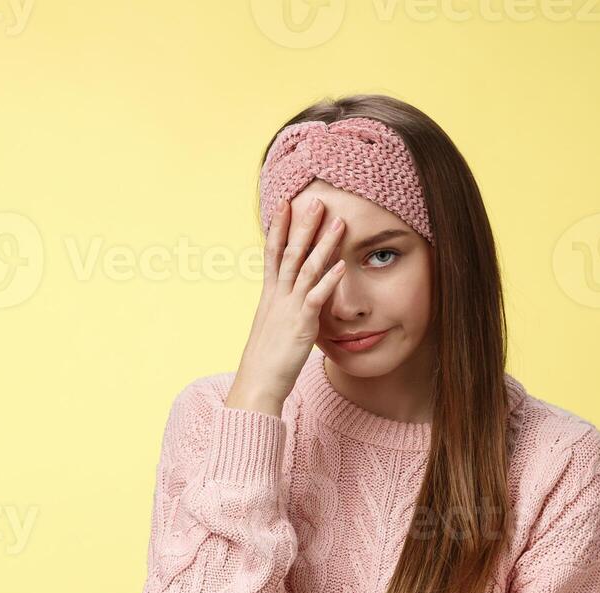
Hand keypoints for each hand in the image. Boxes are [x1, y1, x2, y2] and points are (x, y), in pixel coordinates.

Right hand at [228, 196, 349, 413]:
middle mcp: (277, 296)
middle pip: (289, 252)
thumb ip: (286, 311)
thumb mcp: (275, 328)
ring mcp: (288, 308)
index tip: (285, 203)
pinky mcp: (301, 324)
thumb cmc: (268, 361)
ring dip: (323, 244)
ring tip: (338, 222)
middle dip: (303, 225)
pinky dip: (330, 280)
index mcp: (270, 295)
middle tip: (315, 200)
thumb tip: (296, 303)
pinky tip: (343, 265)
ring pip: (306, 268)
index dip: (279, 227)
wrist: (257, 385)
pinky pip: (316, 297)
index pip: (272, 252)